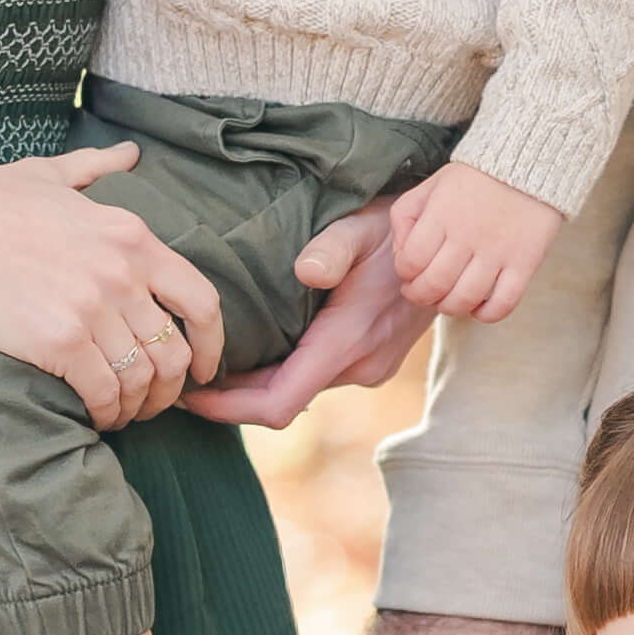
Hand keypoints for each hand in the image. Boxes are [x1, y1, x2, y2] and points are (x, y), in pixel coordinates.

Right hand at [0, 143, 225, 427]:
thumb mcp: (46, 174)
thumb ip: (94, 169)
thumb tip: (130, 153)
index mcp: (130, 235)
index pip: (201, 300)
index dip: (213, 344)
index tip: (205, 369)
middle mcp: (122, 272)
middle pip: (176, 351)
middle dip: (171, 388)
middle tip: (153, 403)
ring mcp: (92, 307)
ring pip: (143, 378)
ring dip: (137, 407)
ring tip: (120, 414)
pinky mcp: (59, 341)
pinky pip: (105, 393)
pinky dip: (106, 413)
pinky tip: (94, 416)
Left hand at [186, 204, 436, 427]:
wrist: (454, 242)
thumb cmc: (401, 227)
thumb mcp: (365, 224)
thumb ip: (333, 247)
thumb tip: (305, 270)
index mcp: (349, 340)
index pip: (279, 402)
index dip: (228, 410)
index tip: (187, 397)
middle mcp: (360, 365)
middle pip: (281, 403)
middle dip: (229, 400)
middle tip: (179, 377)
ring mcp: (368, 366)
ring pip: (297, 391)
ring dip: (252, 387)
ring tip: (205, 364)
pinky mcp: (370, 359)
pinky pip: (312, 378)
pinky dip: (276, 375)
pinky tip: (248, 354)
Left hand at [384, 166, 564, 324]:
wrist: (527, 164)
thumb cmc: (473, 179)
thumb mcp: (430, 186)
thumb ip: (405, 216)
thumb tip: (401, 255)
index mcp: (441, 215)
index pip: (410, 262)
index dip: (405, 274)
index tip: (410, 272)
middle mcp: (468, 235)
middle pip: (434, 286)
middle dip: (421, 296)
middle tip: (423, 292)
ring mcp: (498, 251)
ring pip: (465, 299)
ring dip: (449, 308)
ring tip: (447, 299)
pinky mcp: (525, 262)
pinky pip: (503, 303)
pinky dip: (486, 314)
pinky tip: (478, 307)